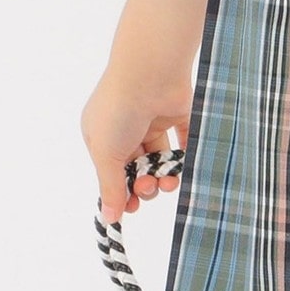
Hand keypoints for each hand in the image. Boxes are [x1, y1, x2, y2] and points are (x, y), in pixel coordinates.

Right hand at [80, 68, 191, 223]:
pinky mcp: (178, 114)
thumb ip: (110, 187)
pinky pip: (184, 140)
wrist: (150, 73)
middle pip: (138, 168)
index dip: (123, 191)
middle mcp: (128, 127)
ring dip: (165, 177)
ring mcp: (154, 119)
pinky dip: (186, 157)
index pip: (113, 170)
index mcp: (104, 134)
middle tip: (149, 188)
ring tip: (167, 183)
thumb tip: (110, 218)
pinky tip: (184, 171)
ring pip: (161, 159)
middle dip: (144, 185)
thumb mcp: (106, 154)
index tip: (132, 208)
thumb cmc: (119, 111)